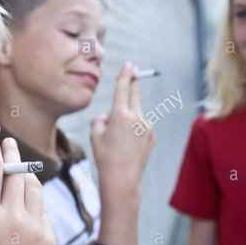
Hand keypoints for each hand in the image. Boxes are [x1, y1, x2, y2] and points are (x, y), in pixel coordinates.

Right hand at [0, 137, 55, 244]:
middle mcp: (12, 218)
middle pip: (16, 171)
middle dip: (11, 154)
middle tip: (8, 144)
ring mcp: (35, 229)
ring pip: (34, 186)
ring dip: (24, 175)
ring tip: (17, 171)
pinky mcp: (49, 239)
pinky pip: (41, 209)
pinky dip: (32, 203)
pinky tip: (23, 205)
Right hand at [90, 62, 153, 196]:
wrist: (122, 179)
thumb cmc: (105, 157)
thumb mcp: (94, 136)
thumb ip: (99, 120)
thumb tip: (107, 116)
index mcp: (120, 115)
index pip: (123, 88)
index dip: (125, 75)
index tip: (129, 65)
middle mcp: (136, 117)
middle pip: (134, 94)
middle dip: (133, 82)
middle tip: (134, 71)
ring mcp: (146, 126)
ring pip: (136, 113)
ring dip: (128, 117)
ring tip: (119, 138)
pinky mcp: (151, 135)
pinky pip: (141, 126)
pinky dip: (134, 129)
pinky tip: (127, 145)